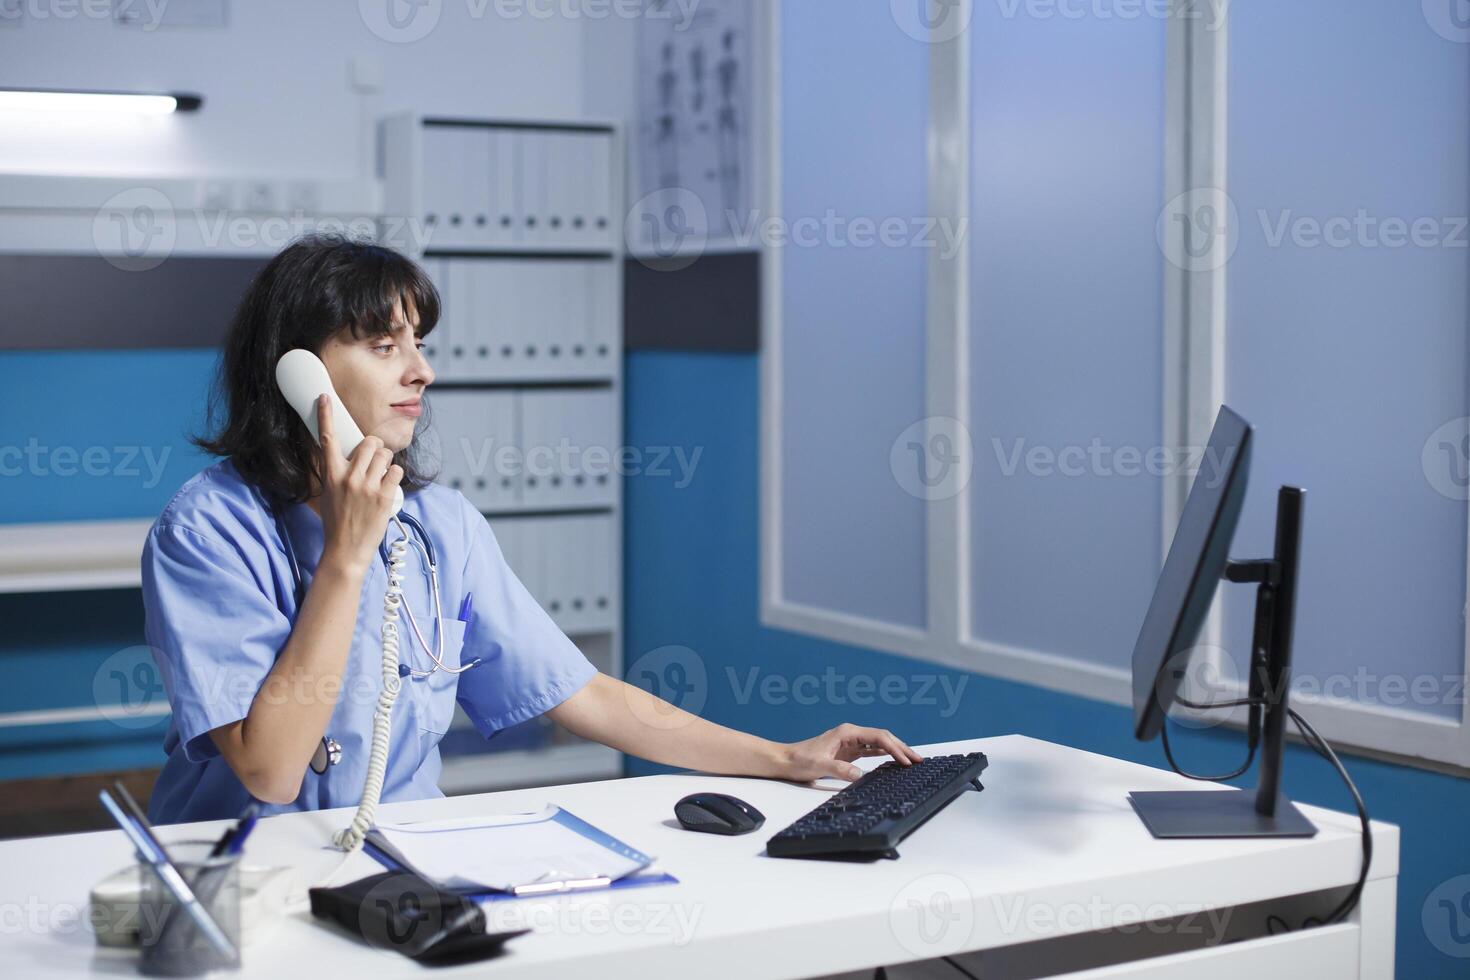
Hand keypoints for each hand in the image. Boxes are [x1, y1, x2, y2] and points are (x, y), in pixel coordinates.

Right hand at [315, 393, 402, 570]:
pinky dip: (395, 476)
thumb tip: (342, 454)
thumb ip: (334, 472)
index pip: (327, 440)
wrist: (346, 550)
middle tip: (373, 462)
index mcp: (331, 475)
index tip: (325, 398)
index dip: (325, 416)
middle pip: (370, 443)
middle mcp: (348, 478)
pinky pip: (397, 470)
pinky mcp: (384, 496)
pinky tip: (387, 486)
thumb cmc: (337, 521)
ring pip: (386, 455)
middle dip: (375, 448)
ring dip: (386, 462)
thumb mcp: (327, 493)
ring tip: (380, 477)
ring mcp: (367, 486)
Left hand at [778, 723, 923, 782]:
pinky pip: (872, 752)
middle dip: (902, 748)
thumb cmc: (799, 760)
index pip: (878, 737)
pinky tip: (894, 762)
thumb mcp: (819, 765)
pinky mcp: (849, 753)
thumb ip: (840, 770)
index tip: (906, 761)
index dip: (895, 748)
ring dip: (896, 751)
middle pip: (883, 738)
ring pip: (880, 744)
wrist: (785, 760)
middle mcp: (851, 735)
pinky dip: (885, 756)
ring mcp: (851, 743)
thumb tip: (860, 775)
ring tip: (912, 761)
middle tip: (919, 760)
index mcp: (847, 733)